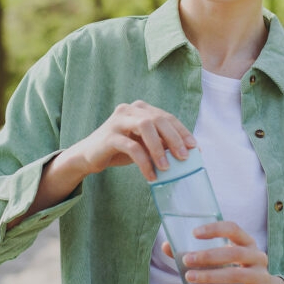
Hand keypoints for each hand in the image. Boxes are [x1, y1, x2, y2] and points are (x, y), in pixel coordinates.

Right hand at [66, 100, 196, 181]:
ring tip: (166, 167)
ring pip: (145, 127)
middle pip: (158, 119)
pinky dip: (144, 162)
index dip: (182, 131)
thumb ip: (161, 143)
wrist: (89, 156)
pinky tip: (151, 175)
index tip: (194, 147)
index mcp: (140, 108)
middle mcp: (130, 109)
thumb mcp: (144, 144)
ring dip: (159, 148)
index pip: (166, 117)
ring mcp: (118, 120)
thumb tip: (187, 151)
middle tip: (184, 158)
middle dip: (174, 138)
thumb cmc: (120, 148)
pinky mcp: (109, 136)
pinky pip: (132, 147)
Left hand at [162, 221, 283, 283]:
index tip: (194, 233)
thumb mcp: (222, 259)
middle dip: (208, 256)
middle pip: (233, 252)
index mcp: (247, 241)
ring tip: (190, 278)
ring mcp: (262, 276)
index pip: (233, 228)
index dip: (214, 229)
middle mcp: (257, 255)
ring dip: (211, 276)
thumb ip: (195, 252)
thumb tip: (166, 246)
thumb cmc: (236, 270)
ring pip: (236, 275)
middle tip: (187, 260)